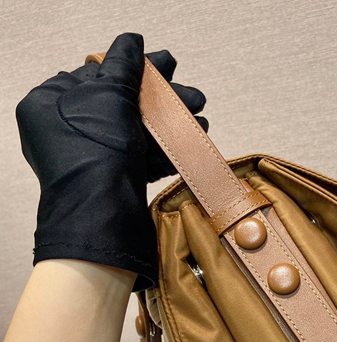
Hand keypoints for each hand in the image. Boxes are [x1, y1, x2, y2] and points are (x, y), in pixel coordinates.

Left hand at [15, 32, 208, 291]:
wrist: (103, 217)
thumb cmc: (96, 153)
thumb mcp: (110, 96)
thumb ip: (123, 67)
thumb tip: (132, 43)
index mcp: (51, 105)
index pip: (96, 75)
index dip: (134, 69)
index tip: (168, 66)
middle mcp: (68, 132)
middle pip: (122, 105)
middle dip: (162, 101)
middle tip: (195, 97)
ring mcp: (91, 159)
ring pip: (136, 133)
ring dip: (170, 126)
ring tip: (200, 120)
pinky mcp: (113, 182)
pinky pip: (140, 159)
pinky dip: (164, 150)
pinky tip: (188, 143)